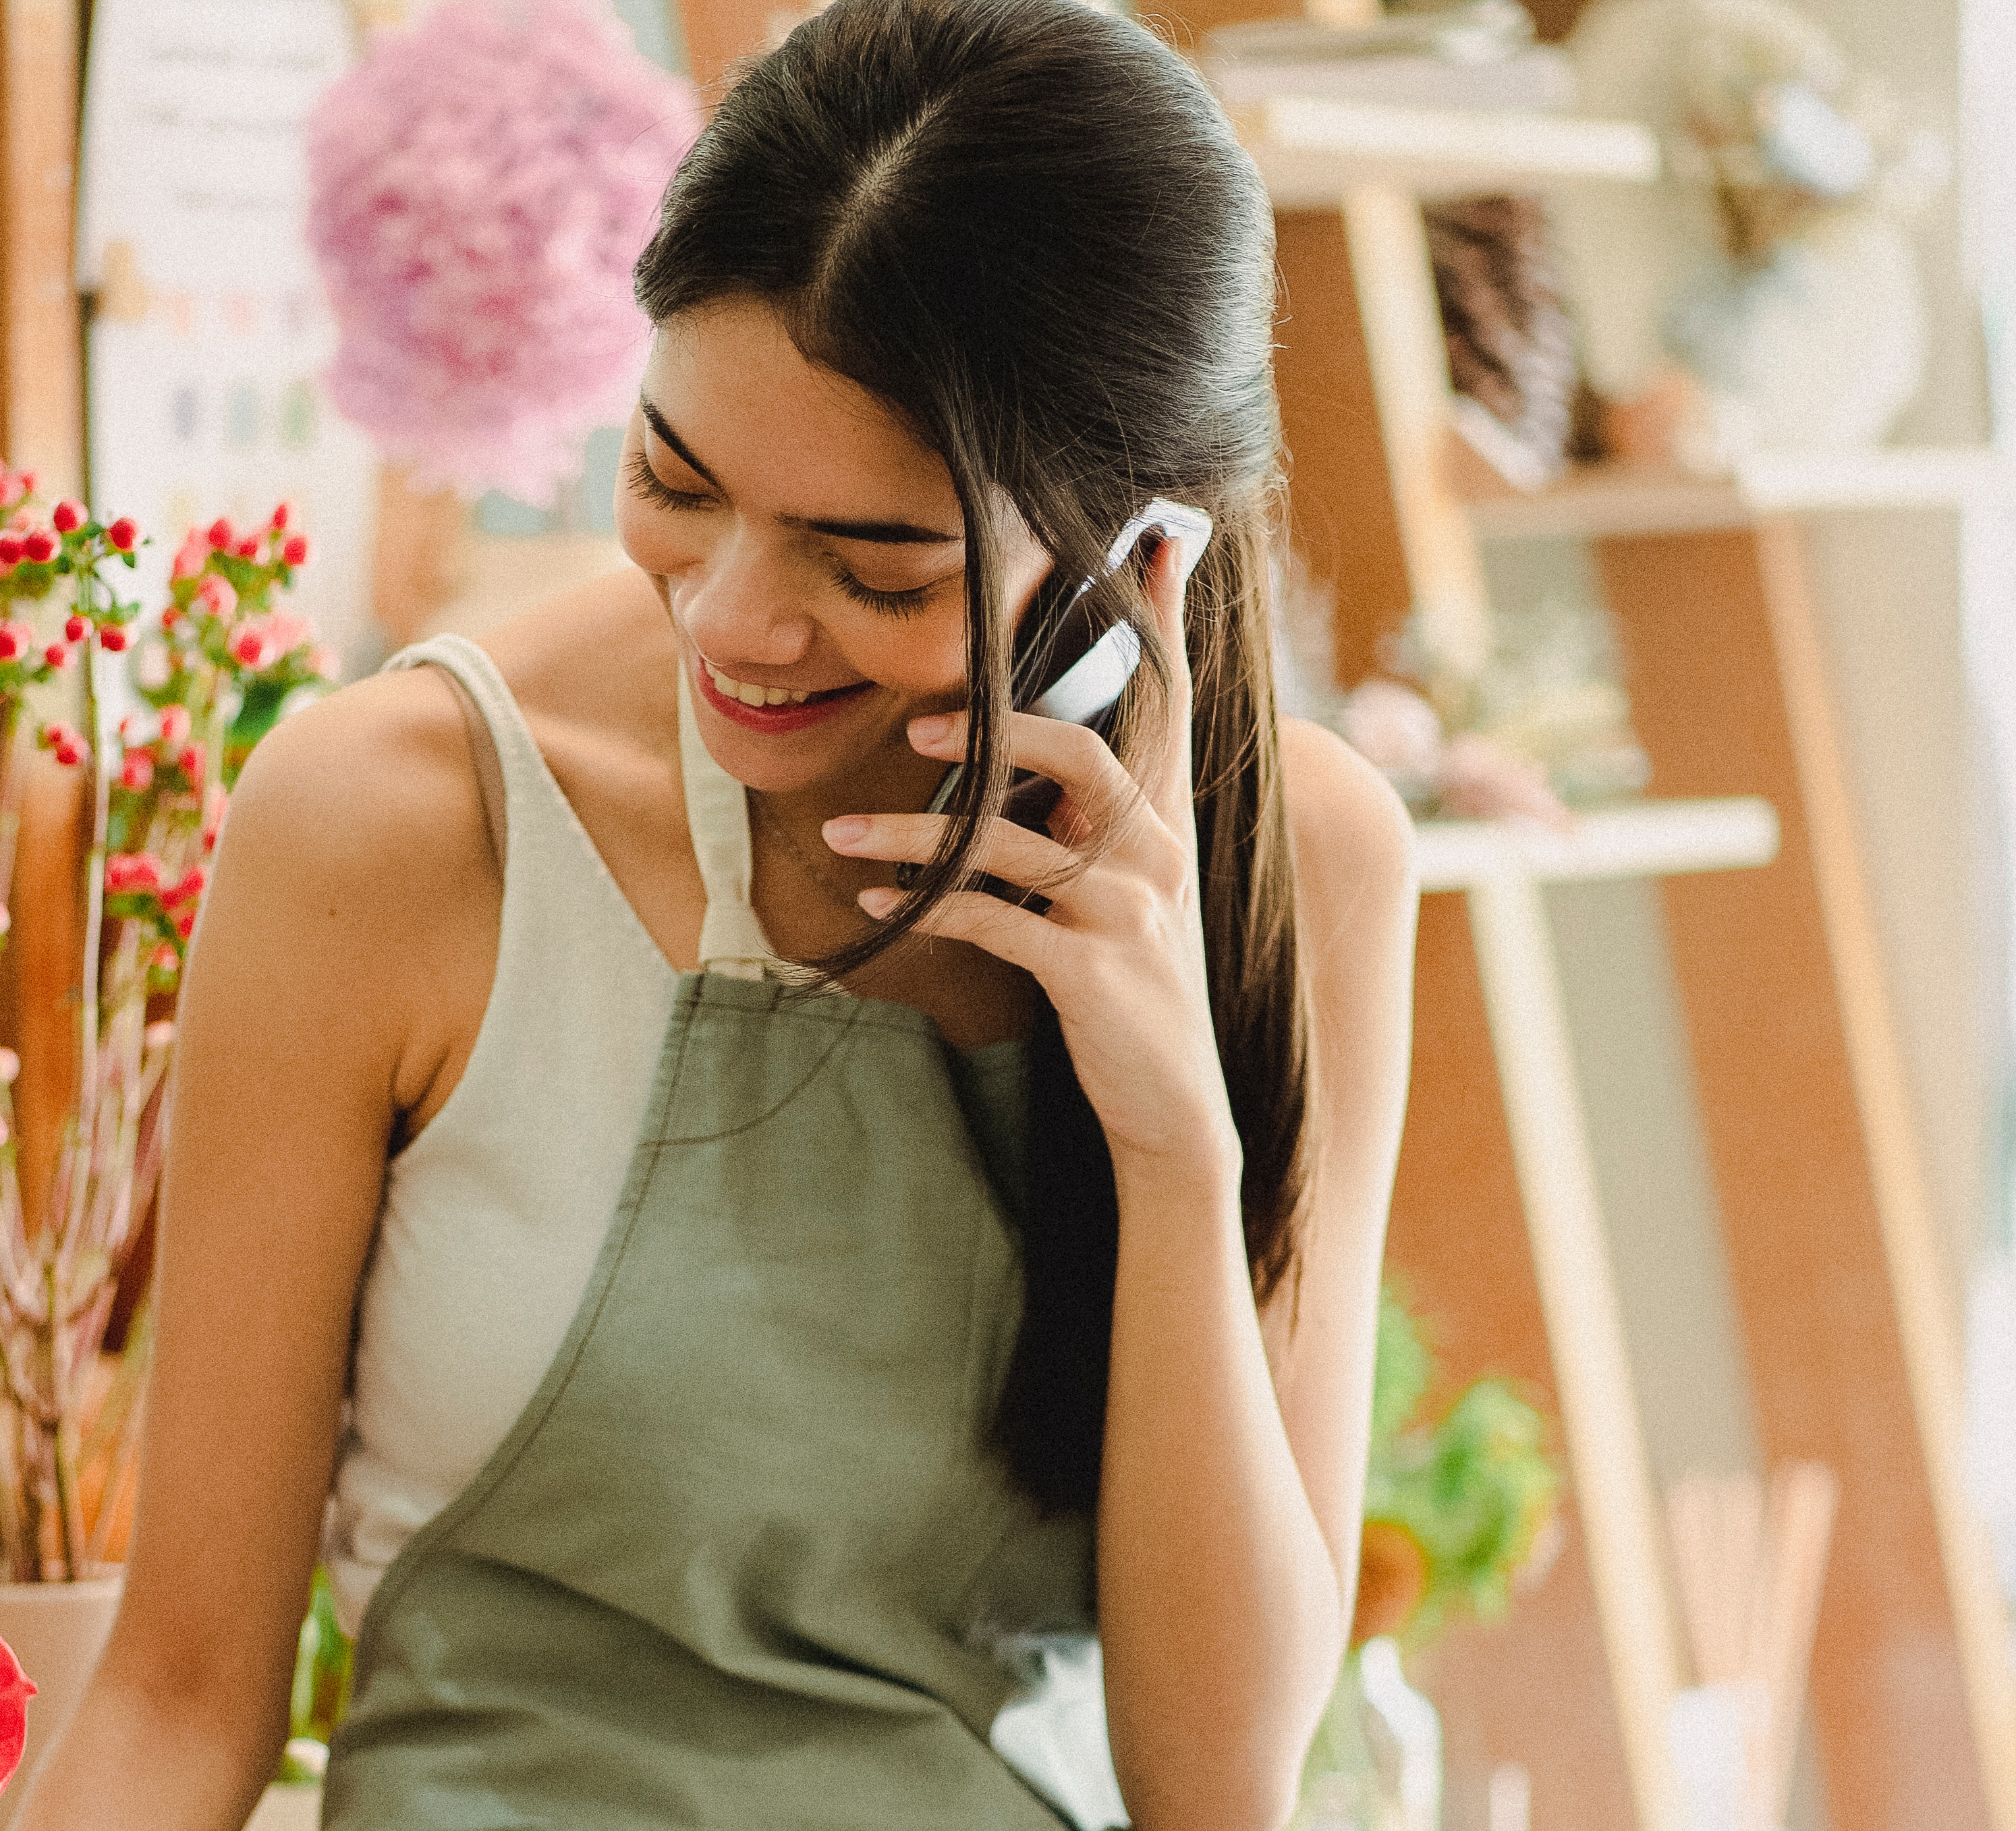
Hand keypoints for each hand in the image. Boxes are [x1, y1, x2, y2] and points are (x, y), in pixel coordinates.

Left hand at [821, 533, 1237, 1184]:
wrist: (1173, 1109)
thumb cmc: (1133, 989)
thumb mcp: (1128, 892)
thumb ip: (1092, 822)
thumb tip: (1026, 764)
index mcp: (1164, 822)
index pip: (1171, 700)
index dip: (1163, 618)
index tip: (1155, 536)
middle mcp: (1156, 853)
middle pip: (1088, 754)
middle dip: (1001, 733)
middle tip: (919, 731)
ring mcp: (1127, 912)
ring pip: (1014, 844)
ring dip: (917, 835)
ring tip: (843, 834)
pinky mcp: (1091, 972)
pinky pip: (994, 923)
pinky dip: (926, 911)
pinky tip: (873, 910)